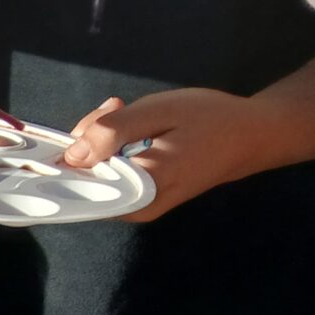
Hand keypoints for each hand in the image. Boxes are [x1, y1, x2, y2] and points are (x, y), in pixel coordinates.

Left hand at [60, 89, 279, 220]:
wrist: (251, 137)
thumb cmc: (210, 120)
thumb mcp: (158, 112)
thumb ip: (113, 131)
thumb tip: (72, 153)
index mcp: (139, 189)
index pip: (77, 186)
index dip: (63, 157)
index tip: (75, 128)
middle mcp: (134, 208)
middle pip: (82, 178)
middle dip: (86, 139)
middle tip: (114, 106)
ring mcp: (137, 208)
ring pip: (95, 175)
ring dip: (99, 141)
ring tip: (124, 110)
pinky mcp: (141, 201)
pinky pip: (110, 176)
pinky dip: (110, 150)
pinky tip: (129, 125)